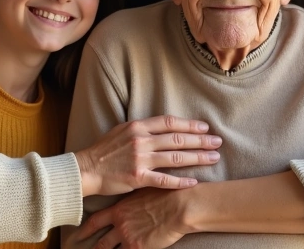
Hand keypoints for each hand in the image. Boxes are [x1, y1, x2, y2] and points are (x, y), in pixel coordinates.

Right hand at [73, 115, 221, 195]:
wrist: (85, 169)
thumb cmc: (103, 150)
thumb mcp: (121, 130)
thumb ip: (142, 129)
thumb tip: (162, 127)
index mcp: (137, 126)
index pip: (170, 122)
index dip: (190, 124)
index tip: (205, 127)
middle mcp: (141, 140)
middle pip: (178, 139)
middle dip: (201, 140)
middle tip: (218, 142)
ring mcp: (140, 159)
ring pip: (176, 158)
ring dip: (197, 158)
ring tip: (213, 158)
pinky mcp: (138, 178)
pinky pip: (164, 180)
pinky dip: (181, 181)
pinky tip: (194, 181)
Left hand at [76, 189, 189, 248]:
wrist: (179, 206)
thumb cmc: (166, 196)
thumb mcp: (143, 194)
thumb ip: (132, 202)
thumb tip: (130, 205)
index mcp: (119, 210)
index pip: (96, 221)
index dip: (85, 229)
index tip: (77, 235)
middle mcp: (120, 224)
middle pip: (100, 241)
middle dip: (93, 248)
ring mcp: (128, 237)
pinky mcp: (138, 247)